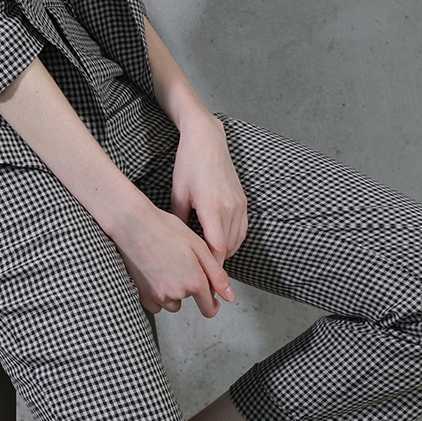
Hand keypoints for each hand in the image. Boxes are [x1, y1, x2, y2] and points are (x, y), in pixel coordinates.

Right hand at [113, 200, 234, 317]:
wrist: (134, 224)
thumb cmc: (166, 229)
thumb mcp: (198, 246)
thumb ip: (217, 275)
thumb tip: (230, 297)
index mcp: (194, 281)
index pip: (209, 308)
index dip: (212, 303)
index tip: (209, 297)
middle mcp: (177, 293)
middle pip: (189, 301)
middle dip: (188, 288)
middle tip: (179, 263)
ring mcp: (158, 295)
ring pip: (172, 303)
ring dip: (172, 292)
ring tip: (165, 266)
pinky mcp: (142, 295)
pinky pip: (156, 305)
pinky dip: (157, 294)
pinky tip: (154, 275)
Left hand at [171, 114, 247, 265]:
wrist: (207, 141)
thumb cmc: (188, 165)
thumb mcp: (178, 194)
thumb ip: (180, 222)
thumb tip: (179, 244)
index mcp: (212, 207)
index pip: (216, 248)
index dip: (210, 267)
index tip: (202, 279)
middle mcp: (230, 208)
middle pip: (226, 248)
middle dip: (215, 264)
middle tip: (202, 276)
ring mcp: (239, 204)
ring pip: (236, 241)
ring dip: (224, 252)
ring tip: (209, 262)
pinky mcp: (244, 201)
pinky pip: (242, 230)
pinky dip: (232, 241)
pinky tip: (220, 244)